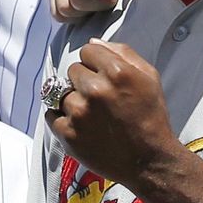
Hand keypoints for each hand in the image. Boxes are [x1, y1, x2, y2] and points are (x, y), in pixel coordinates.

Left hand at [47, 41, 183, 194]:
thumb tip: (93, 42)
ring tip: (92, 115)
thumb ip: (123, 53)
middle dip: (84, 81)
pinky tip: (80, 125)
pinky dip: (62, 119)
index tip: (103, 76)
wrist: (148, 160)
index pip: (88, 50)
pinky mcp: (68, 134)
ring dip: (74, 100)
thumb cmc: (150, 118)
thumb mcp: (149, 77)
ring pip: (62, 92)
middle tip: (100, 99)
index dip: (96, 63)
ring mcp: (79, 113)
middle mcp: (96, 90)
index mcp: (117, 73)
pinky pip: (52, 115)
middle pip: (73, 70)